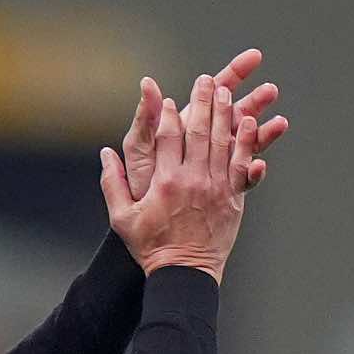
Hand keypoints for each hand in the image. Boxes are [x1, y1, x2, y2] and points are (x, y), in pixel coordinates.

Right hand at [100, 75, 257, 283]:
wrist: (184, 274)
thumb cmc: (150, 247)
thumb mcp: (122, 218)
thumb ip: (112, 183)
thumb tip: (105, 153)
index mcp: (164, 182)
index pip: (167, 137)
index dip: (168, 113)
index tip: (169, 97)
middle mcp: (192, 180)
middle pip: (199, 131)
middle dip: (202, 102)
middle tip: (206, 79)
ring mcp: (216, 188)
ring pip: (224, 142)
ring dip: (225, 114)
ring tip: (227, 92)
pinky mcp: (233, 198)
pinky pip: (242, 164)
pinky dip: (246, 142)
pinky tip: (248, 124)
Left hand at [122, 49, 287, 199]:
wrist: (150, 226)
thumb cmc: (139, 184)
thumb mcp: (139, 147)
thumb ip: (146, 117)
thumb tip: (147, 83)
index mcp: (189, 125)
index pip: (214, 93)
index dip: (235, 73)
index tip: (254, 57)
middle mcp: (207, 142)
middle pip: (236, 115)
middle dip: (256, 100)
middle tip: (272, 89)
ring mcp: (219, 164)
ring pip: (247, 144)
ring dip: (264, 133)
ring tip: (281, 124)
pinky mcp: (225, 188)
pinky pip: (244, 177)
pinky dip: (254, 171)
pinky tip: (260, 166)